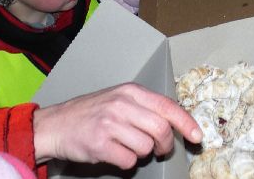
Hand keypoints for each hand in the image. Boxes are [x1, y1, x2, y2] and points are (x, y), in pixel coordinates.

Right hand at [32, 83, 201, 168]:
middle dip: (165, 145)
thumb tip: (174, 122)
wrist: (56, 124)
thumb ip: (145, 107)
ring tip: (126, 146)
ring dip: (141, 153)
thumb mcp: (119, 99)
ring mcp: (110, 124)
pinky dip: (126, 162)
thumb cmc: (91, 113)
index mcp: (131, 91)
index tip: (196, 136)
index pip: (167, 106)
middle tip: (159, 150)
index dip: (186, 123)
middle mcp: (122, 104)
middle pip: (160, 130)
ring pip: (146, 147)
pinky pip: (128, 161)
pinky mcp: (100, 144)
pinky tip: (115, 153)